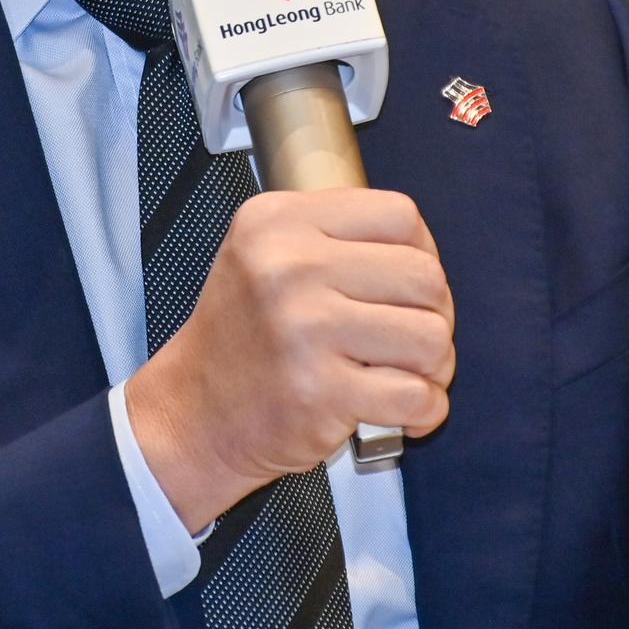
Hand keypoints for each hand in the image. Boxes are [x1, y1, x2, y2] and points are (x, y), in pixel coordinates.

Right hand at [124, 188, 454, 530]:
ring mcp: (304, 329)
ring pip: (430, 336)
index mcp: (278, 222)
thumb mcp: (265, 254)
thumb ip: (335, 236)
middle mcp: (288, 267)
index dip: (423, 252)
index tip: (408, 285)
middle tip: (411, 339)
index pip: (399, 216)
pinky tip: (405, 411)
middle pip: (424, 276)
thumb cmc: (243, 338)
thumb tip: (423, 249)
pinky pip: (416, 395)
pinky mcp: (320, 391)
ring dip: (434, 366)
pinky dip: (426, 409)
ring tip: (407, 375)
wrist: (193, 412)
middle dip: (434, 315)